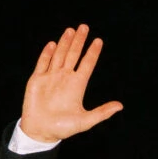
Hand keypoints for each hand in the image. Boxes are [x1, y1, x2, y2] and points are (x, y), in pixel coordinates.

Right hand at [18, 25, 124, 145]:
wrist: (41, 131)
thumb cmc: (63, 128)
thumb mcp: (85, 121)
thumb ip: (102, 112)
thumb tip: (120, 106)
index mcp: (77, 86)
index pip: (87, 64)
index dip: (92, 53)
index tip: (98, 41)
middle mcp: (65, 78)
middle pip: (73, 55)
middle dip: (79, 41)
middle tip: (84, 27)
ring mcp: (51, 77)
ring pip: (59, 56)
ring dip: (65, 43)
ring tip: (71, 30)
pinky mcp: (37, 80)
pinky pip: (43, 63)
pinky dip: (47, 54)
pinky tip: (53, 44)